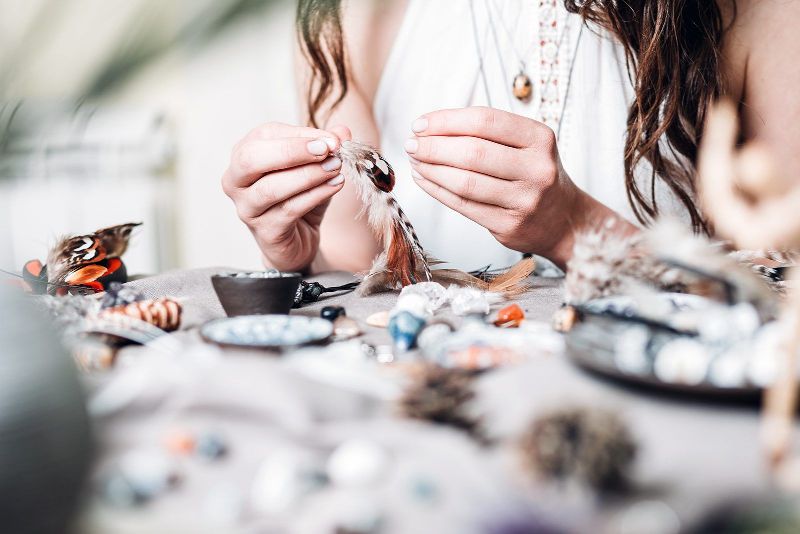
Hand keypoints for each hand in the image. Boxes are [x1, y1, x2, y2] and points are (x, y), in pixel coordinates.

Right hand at [222, 122, 351, 271]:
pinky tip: (335, 185)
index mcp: (244, 155)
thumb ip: (326, 147)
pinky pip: (289, 210)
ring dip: (308, 175)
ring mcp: (246, 208)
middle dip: (292, 151)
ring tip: (335, 168)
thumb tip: (342, 131)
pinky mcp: (264, 232)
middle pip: (252, 159)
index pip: (266, 135)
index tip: (333, 139)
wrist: (298, 242)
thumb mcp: (315, 168)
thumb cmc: (300, 198)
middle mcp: (236, 181)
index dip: (301, 135)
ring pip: (271, 188)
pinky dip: (315, 195)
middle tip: (327, 150)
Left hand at [405, 107, 627, 266]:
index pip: (485, 121)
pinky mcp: (509, 225)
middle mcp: (537, 168)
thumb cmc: (535, 175)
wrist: (564, 220)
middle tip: (412, 144)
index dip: (447, 121)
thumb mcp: (526, 145)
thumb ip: (487, 134)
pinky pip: (464, 205)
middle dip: (434, 146)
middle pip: (473, 152)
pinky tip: (424, 179)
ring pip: (465, 182)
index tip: (421, 123)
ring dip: (432, 169)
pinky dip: (438, 191)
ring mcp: (524, 200)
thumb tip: (431, 127)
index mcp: (540, 138)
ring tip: (415, 161)